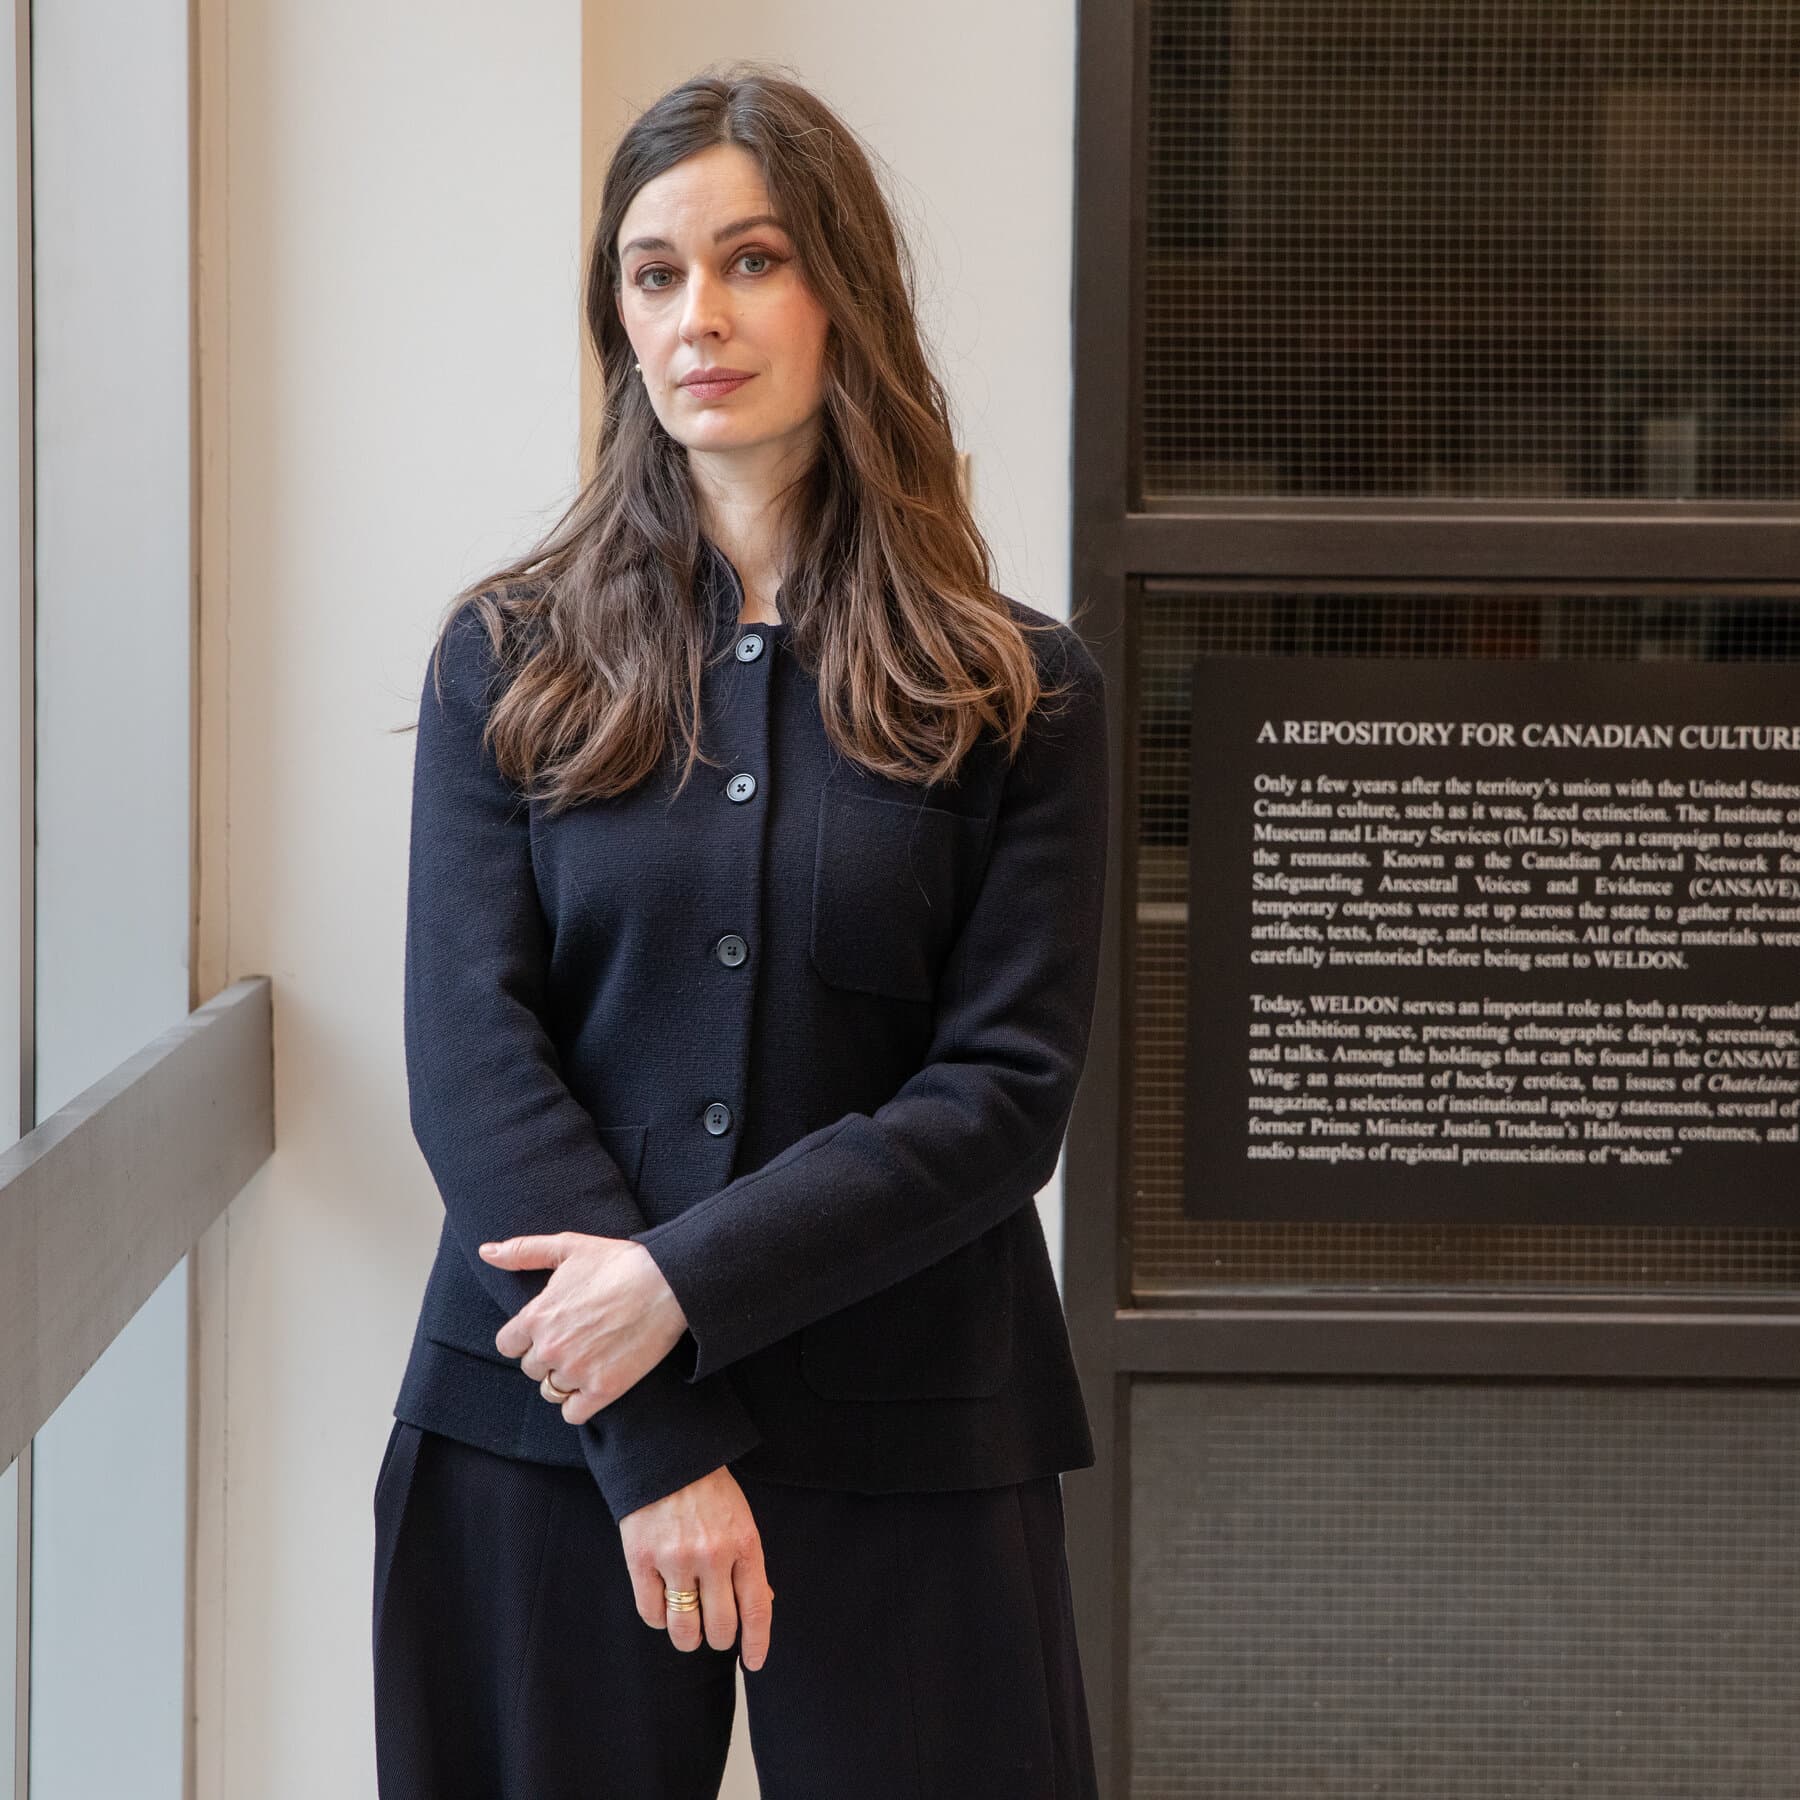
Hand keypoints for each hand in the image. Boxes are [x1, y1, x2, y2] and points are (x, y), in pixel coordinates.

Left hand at [480, 1233, 687, 1423]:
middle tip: (578, 1338)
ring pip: (551, 1391)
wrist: (668, 1283)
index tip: (549, 1329)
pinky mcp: (602, 1389)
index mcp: (536, 1316)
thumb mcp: (568, 1247)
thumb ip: (523, 1251)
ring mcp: (576, 1371)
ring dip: (565, 1379)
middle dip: (550, 1356)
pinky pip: (573, 1413)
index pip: (507, 1345)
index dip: (527, 1338)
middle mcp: (550, 1348)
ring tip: (589, 1358)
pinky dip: (580, 1403)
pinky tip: (595, 1382)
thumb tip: (487, 1252)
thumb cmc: (618, 1262)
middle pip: (531, 1368)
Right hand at [620, 1465, 772, 1671]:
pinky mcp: (641, 1558)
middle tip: (713, 1629)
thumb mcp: (741, 1519)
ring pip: (684, 1629)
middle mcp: (712, 1556)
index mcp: (744, 1544)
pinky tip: (663, 1603)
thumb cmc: (709, 1488)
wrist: (666, 1451)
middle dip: (718, 1637)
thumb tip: (760, 1605)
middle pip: (719, 1628)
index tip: (754, 1662)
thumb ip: (749, 1563)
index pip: (756, 1610)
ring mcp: (675, 1559)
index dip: (756, 1644)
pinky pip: (652, 1613)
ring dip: (688, 1636)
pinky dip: (659, 1617)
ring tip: (688, 1626)